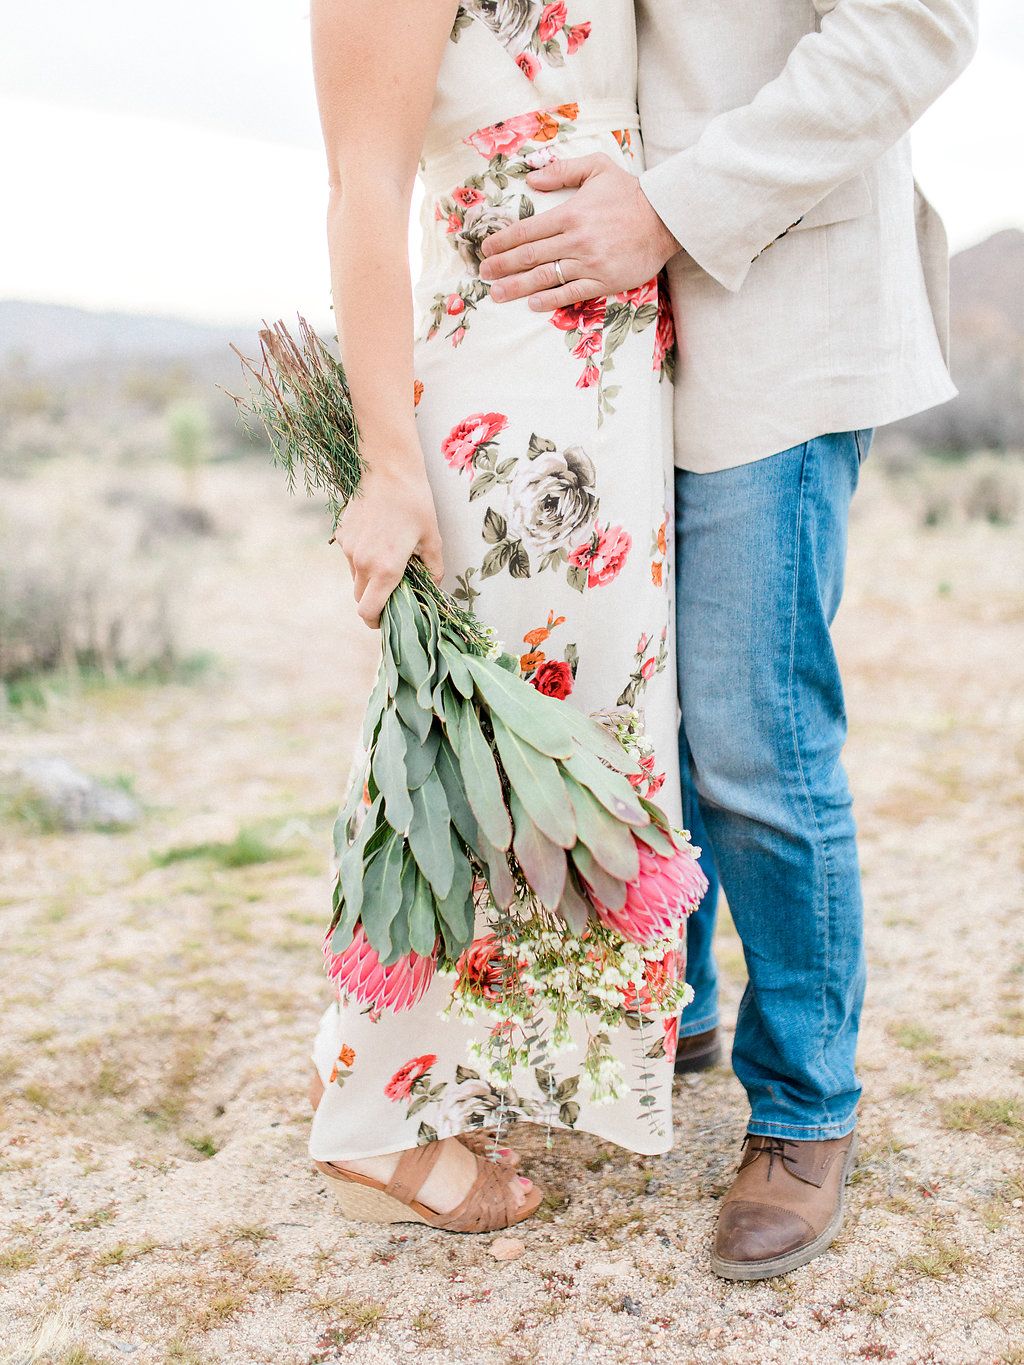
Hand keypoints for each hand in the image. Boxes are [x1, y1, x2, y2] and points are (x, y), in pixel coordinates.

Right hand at [335, 455, 443, 628]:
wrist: (388, 469)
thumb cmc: (415, 503)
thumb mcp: (433, 538)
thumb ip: (434, 568)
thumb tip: (435, 586)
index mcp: (386, 569)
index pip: (368, 612)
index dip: (376, 622)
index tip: (386, 619)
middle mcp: (362, 563)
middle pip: (360, 599)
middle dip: (374, 601)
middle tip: (394, 590)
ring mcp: (348, 549)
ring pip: (355, 577)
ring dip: (369, 578)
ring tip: (388, 558)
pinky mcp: (341, 535)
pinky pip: (350, 557)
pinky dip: (362, 557)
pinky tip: (378, 538)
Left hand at [479, 153, 680, 310]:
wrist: (666, 218)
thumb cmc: (630, 193)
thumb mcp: (597, 167)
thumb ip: (562, 170)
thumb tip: (532, 179)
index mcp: (571, 213)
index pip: (527, 230)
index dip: (503, 241)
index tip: (486, 249)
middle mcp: (576, 240)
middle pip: (530, 256)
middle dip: (502, 266)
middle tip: (484, 273)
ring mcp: (589, 263)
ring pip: (545, 277)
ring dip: (517, 287)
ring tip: (497, 293)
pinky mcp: (604, 281)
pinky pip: (571, 293)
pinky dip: (550, 300)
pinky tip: (532, 303)